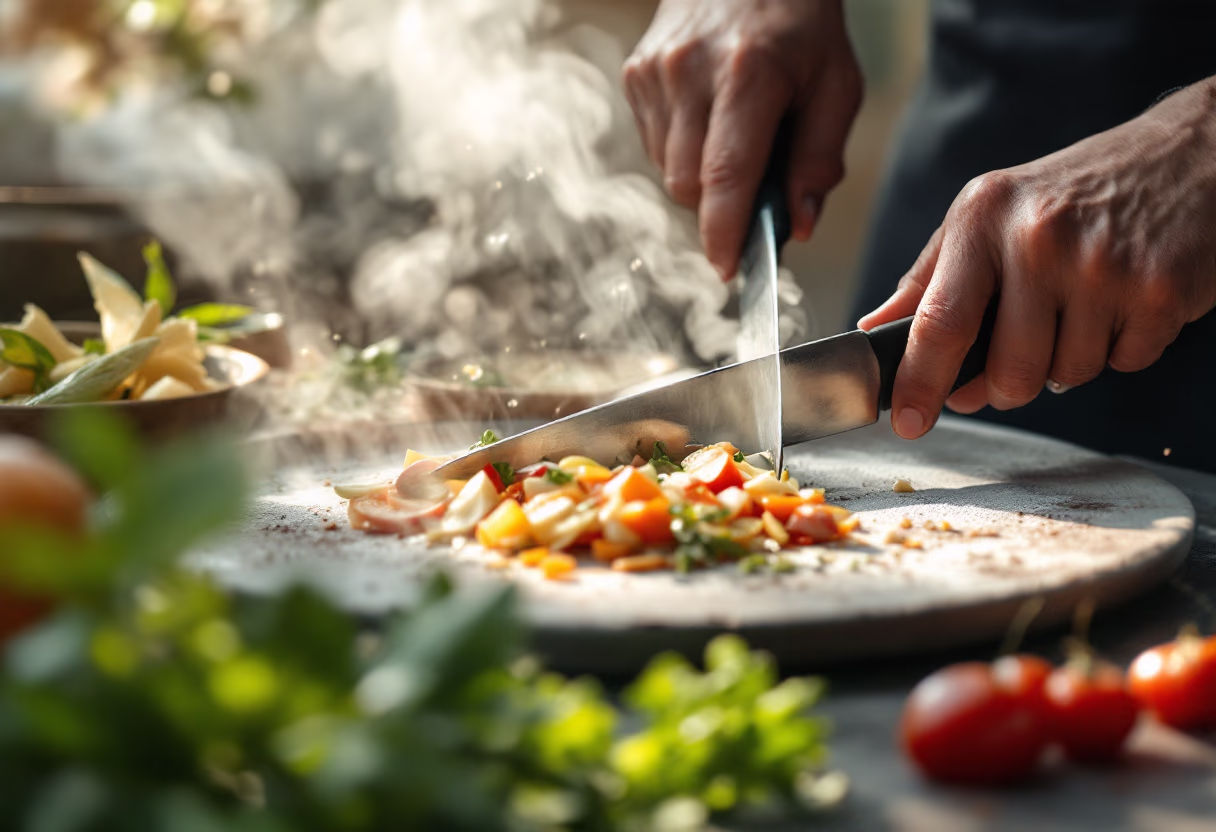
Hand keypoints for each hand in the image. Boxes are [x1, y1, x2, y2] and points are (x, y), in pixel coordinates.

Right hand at [623, 0, 862, 278]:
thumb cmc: (800, 22)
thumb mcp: (837, 82)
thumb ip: (820, 159)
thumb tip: (798, 226)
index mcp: (748, 74)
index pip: (725, 176)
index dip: (724, 233)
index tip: (729, 269)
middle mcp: (690, 72)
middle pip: (689, 186)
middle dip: (720, 205)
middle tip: (755, 188)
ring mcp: (654, 72)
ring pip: (668, 170)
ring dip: (701, 178)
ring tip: (734, 138)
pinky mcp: (635, 74)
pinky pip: (654, 144)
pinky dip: (682, 150)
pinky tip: (708, 119)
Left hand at [859, 79, 1215, 439]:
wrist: (1190, 155)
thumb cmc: (1074, 192)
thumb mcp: (988, 215)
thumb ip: (929, 279)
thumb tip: (874, 330)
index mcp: (984, 219)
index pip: (939, 321)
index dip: (919, 382)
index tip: (906, 422)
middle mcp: (1039, 239)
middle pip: (1008, 372)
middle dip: (1009, 385)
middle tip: (1024, 353)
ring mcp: (1104, 266)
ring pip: (1066, 377)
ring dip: (1070, 361)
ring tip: (1083, 304)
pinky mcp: (1160, 291)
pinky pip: (1122, 364)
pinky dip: (1121, 348)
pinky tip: (1124, 301)